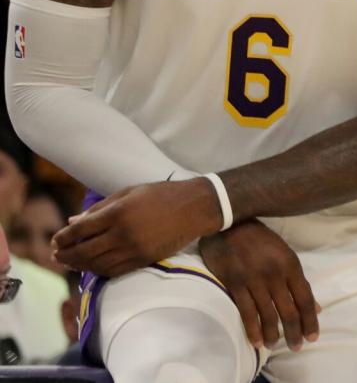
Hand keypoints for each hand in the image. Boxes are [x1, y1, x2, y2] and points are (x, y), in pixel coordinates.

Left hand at [52, 178, 220, 275]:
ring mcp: (133, 250)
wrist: (194, 208)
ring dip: (79, 266)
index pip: (80, 230)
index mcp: (118, 212)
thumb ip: (100, 208)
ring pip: (96, 265)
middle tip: (56, 256)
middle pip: (83, 251)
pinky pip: (113, 271)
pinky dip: (97, 272)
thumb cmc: (161, 194)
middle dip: (65, 255)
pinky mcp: (142, 261)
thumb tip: (73, 221)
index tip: (55, 240)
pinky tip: (91, 267)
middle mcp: (122, 234)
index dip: (63, 237)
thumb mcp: (130, 192)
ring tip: (71, 263)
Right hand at [199, 219, 320, 351]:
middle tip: (296, 347)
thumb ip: (298, 281)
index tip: (313, 336)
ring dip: (273, 334)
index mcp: (291, 264)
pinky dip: (253, 330)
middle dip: (294, 333)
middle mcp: (276, 273)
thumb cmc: (260, 240)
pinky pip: (246, 313)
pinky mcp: (235, 284)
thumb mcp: (285, 255)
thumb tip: (316, 307)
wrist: (230, 224)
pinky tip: (257, 341)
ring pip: (268, 315)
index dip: (310, 320)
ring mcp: (255, 279)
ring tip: (275, 345)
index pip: (305, 299)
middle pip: (289, 311)